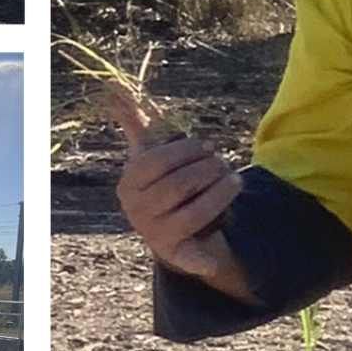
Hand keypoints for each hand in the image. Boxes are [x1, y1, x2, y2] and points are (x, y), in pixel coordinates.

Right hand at [110, 88, 249, 290]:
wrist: (169, 231)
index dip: (187, 150)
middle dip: (208, 170)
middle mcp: (137, 211)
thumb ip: (136, 125)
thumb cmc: (160, 185)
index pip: (158, 161)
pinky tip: (213, 260)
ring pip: (195, 213)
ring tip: (236, 181)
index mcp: (128, 184)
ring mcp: (155, 235)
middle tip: (225, 163)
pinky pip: (190, 257)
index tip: (209, 145)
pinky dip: (201, 261)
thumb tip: (115, 89)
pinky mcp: (176, 256)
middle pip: (179, 185)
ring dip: (220, 194)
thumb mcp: (148, 156)